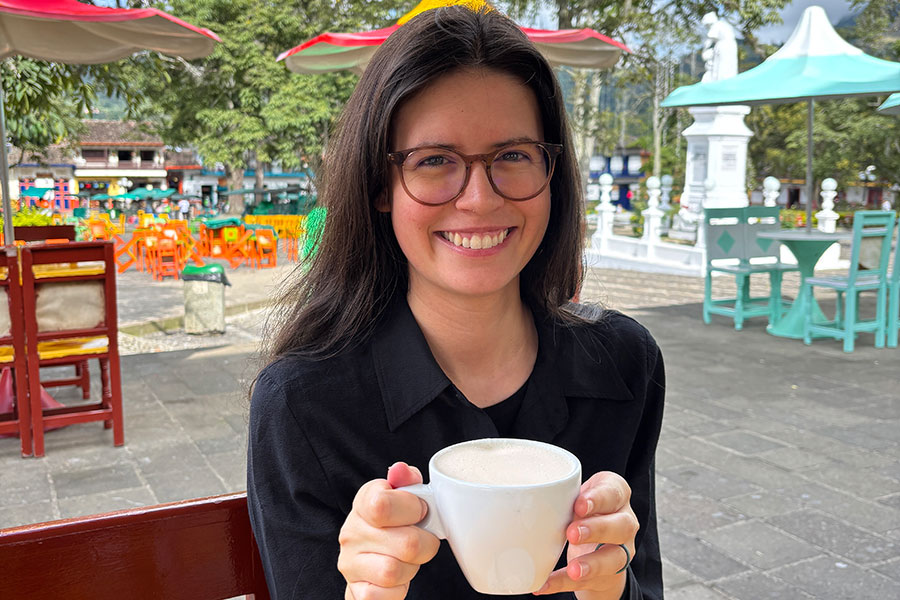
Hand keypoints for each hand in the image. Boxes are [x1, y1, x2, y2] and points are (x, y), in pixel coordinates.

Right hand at [339, 463, 440, 599]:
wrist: (375, 557)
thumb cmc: (396, 523)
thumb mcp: (404, 496)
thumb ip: (408, 481)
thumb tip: (402, 471)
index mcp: (365, 502)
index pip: (382, 505)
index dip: (414, 509)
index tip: (421, 512)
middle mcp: (351, 531)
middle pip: (406, 544)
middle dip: (425, 545)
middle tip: (423, 540)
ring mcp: (350, 562)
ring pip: (393, 572)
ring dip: (412, 568)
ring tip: (409, 560)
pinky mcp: (355, 590)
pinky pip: (382, 596)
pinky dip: (397, 590)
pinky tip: (397, 579)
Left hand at [535, 472, 637, 598]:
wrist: (597, 543)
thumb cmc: (582, 510)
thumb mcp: (576, 495)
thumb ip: (561, 493)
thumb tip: (520, 494)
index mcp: (616, 496)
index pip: (615, 492)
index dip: (599, 498)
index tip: (579, 504)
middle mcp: (624, 523)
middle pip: (622, 526)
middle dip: (597, 529)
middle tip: (572, 533)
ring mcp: (620, 550)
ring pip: (615, 558)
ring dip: (592, 564)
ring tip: (573, 570)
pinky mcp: (608, 575)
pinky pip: (588, 581)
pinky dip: (563, 583)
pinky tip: (545, 584)